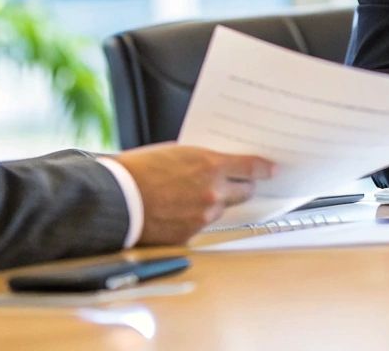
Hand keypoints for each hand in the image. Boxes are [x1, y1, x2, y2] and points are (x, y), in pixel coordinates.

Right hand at [111, 143, 275, 244]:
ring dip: (214, 203)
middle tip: (232, 182)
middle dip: (239, 187)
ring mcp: (203, 217)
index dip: (264, 169)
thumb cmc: (139, 171)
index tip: (271, 169)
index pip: (252, 168)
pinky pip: (202, 226)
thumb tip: (216, 165)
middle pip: (244, 192)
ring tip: (190, 196)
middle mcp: (213, 194)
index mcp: (211, 166)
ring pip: (221, 210)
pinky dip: (194, 219)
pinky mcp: (190, 236)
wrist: (117, 199)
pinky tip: (177, 211)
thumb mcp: (175, 152)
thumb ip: (201, 160)